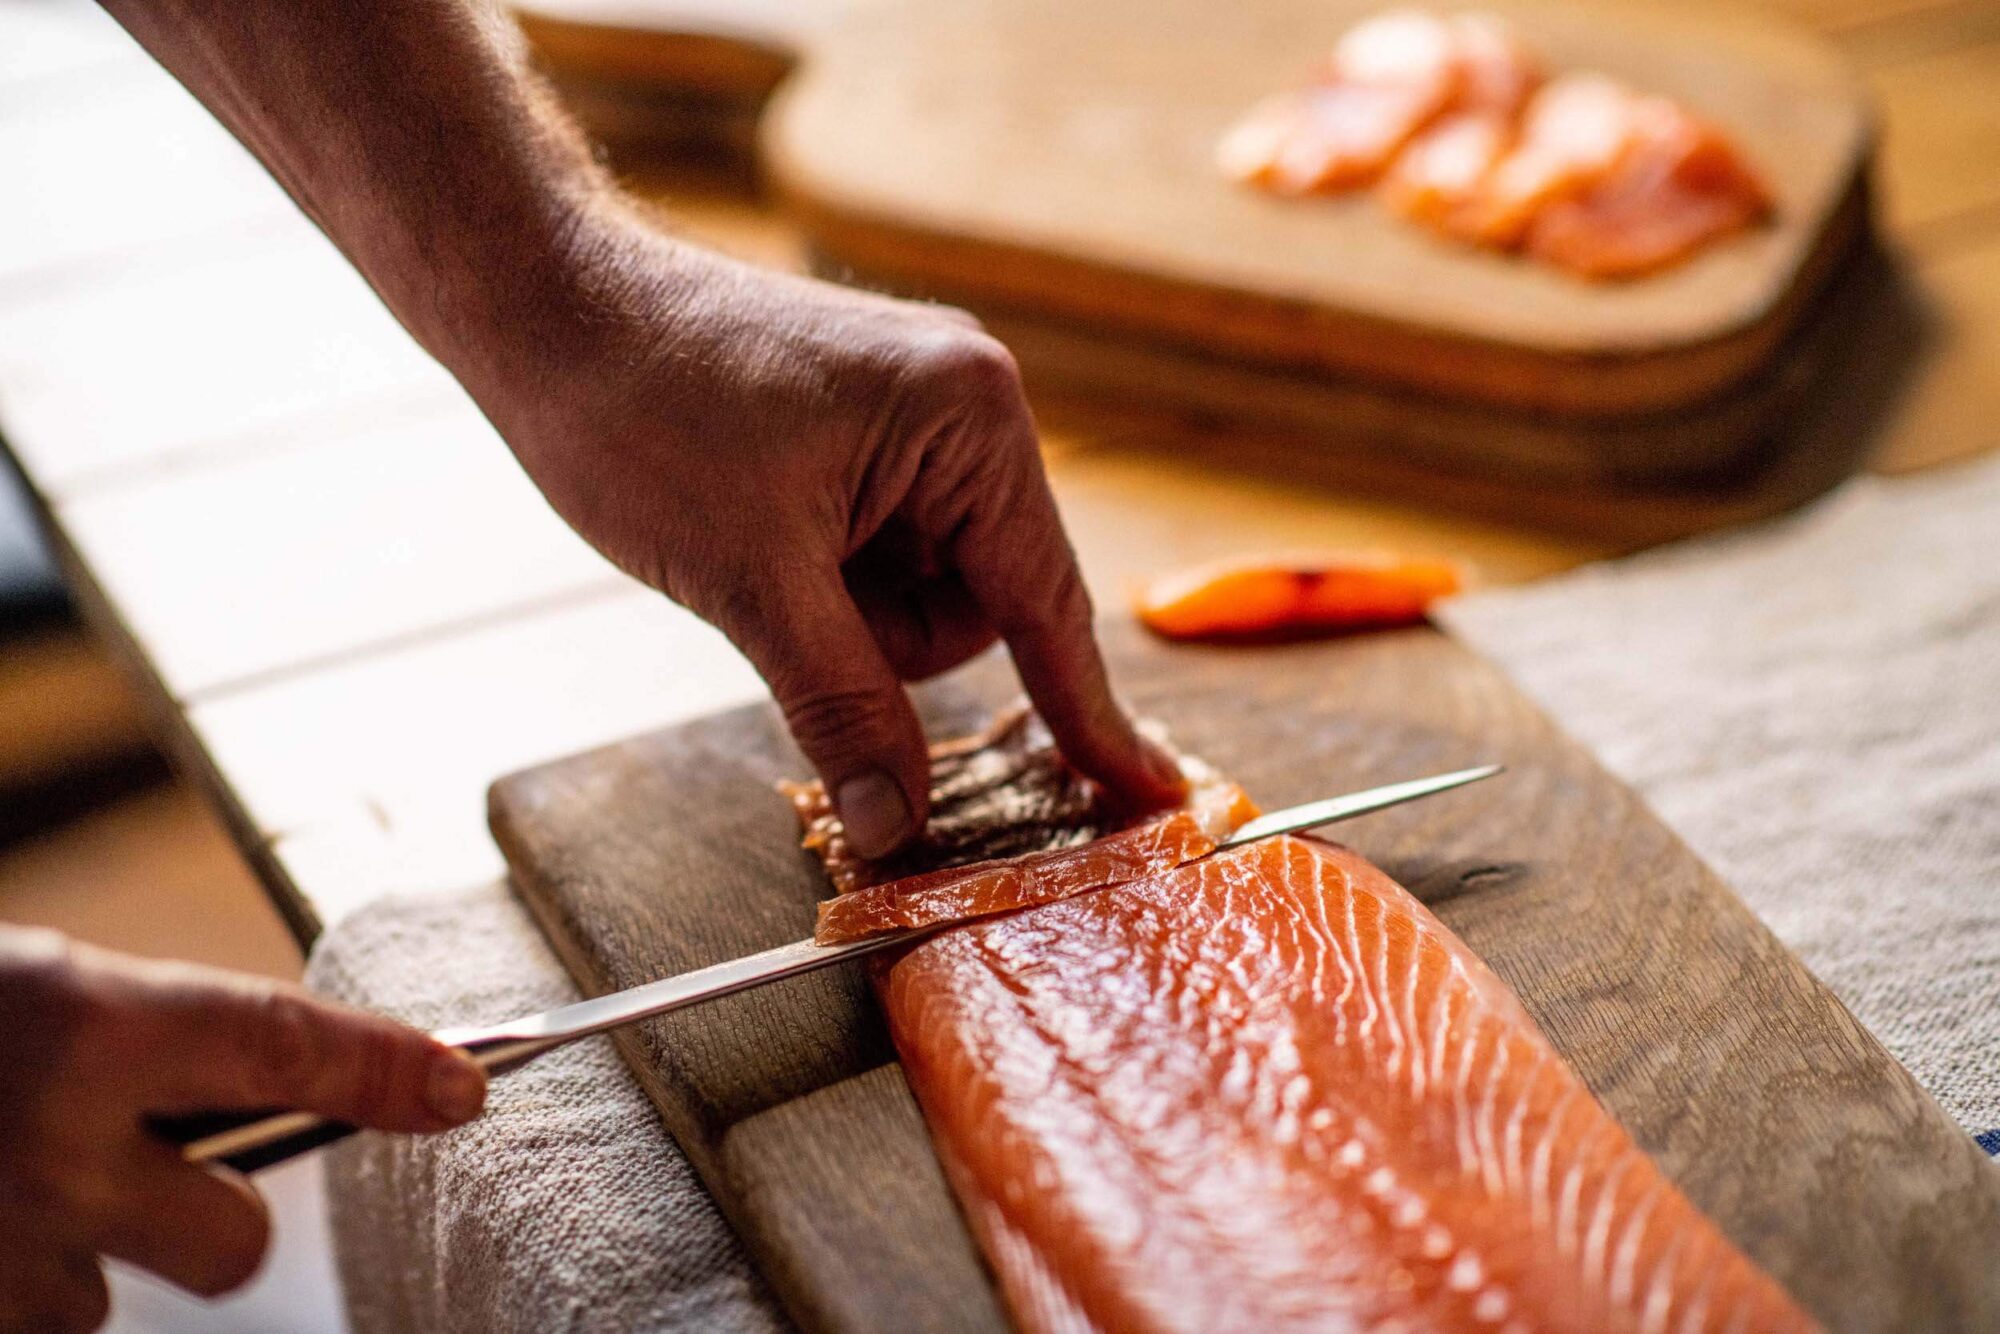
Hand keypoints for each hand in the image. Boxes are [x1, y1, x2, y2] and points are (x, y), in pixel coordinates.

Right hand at [0, 927, 485, 1332]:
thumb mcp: (44, 991)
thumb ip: (162, 1041)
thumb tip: (315, 1082)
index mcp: (91, 1022)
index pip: (287, 1045)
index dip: (386, 1070)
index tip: (463, 1092)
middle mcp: (56, 1142)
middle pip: (235, 1243)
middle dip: (209, 1223)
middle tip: (137, 1175)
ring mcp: (1, 1246)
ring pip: (111, 1300)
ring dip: (71, 1257)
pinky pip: (42, 1324)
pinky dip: (8, 1290)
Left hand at [466, 203, 1186, 855]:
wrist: (543, 306)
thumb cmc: (642, 411)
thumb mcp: (750, 582)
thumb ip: (840, 707)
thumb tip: (898, 828)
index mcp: (971, 418)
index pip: (1047, 602)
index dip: (1088, 714)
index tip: (1150, 798)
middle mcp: (967, 407)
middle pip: (980, 607)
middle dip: (884, 638)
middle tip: (783, 599)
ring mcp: (917, 415)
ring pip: (924, 593)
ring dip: (846, 612)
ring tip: (754, 549)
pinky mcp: (867, 431)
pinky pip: (882, 552)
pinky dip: (825, 577)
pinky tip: (756, 535)